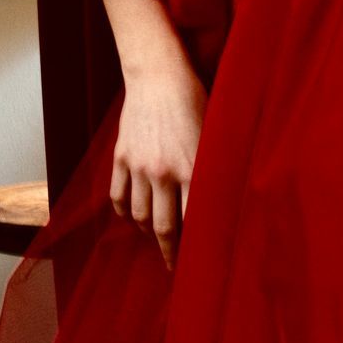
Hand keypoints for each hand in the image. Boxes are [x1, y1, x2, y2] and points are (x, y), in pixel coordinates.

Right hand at [110, 55, 205, 271]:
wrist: (159, 75)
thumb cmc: (195, 101)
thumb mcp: (214, 135)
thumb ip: (215, 170)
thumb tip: (224, 200)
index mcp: (192, 168)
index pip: (193, 221)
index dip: (195, 245)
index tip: (200, 261)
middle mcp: (163, 172)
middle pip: (163, 226)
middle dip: (170, 251)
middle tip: (174, 266)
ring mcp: (138, 165)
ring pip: (139, 215)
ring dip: (147, 232)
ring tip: (156, 238)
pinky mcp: (121, 157)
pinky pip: (118, 196)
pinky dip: (125, 213)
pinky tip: (134, 218)